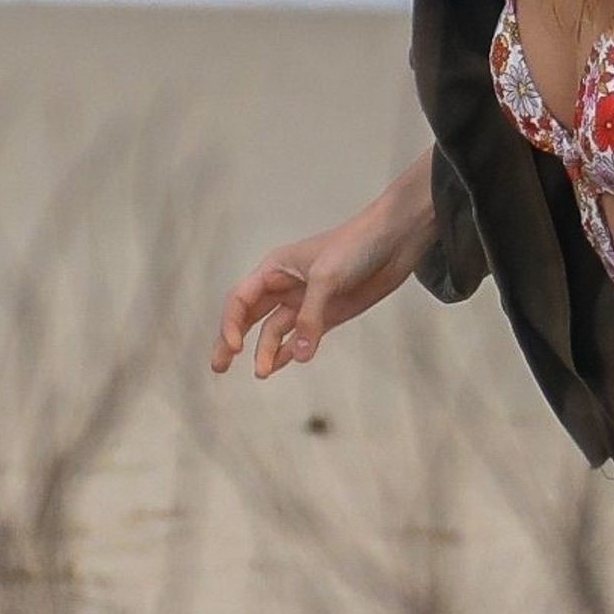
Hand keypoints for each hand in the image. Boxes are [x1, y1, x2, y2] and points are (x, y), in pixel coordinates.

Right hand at [209, 201, 421, 379]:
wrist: (394, 239)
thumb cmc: (356, 245)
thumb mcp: (327, 277)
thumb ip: (311, 316)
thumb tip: (298, 354)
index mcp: (275, 268)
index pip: (241, 299)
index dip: (231, 324)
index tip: (235, 347)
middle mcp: (285, 286)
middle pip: (249, 317)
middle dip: (231, 340)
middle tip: (218, 366)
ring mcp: (306, 302)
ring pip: (274, 331)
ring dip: (266, 351)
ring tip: (261, 373)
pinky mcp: (327, 315)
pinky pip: (301, 337)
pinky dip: (290, 352)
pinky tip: (281, 365)